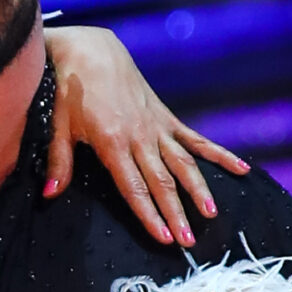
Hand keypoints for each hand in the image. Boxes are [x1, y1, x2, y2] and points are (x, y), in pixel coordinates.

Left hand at [42, 25, 246, 246]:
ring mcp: (156, 126)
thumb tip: (50, 195)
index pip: (134, 186)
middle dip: (176, 213)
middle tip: (189, 241)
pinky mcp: (165, 117)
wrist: (92, 50)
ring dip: (198, 189)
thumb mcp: (59, 124)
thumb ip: (59, 161)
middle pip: (162, 181)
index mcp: (112, 141)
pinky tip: (241, 169)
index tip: (163, 237)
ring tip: (211, 213)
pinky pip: (195, 139)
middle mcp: (140, 136)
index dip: (150, 214)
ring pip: (183, 162)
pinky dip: (218, 154)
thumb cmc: (70, 88)